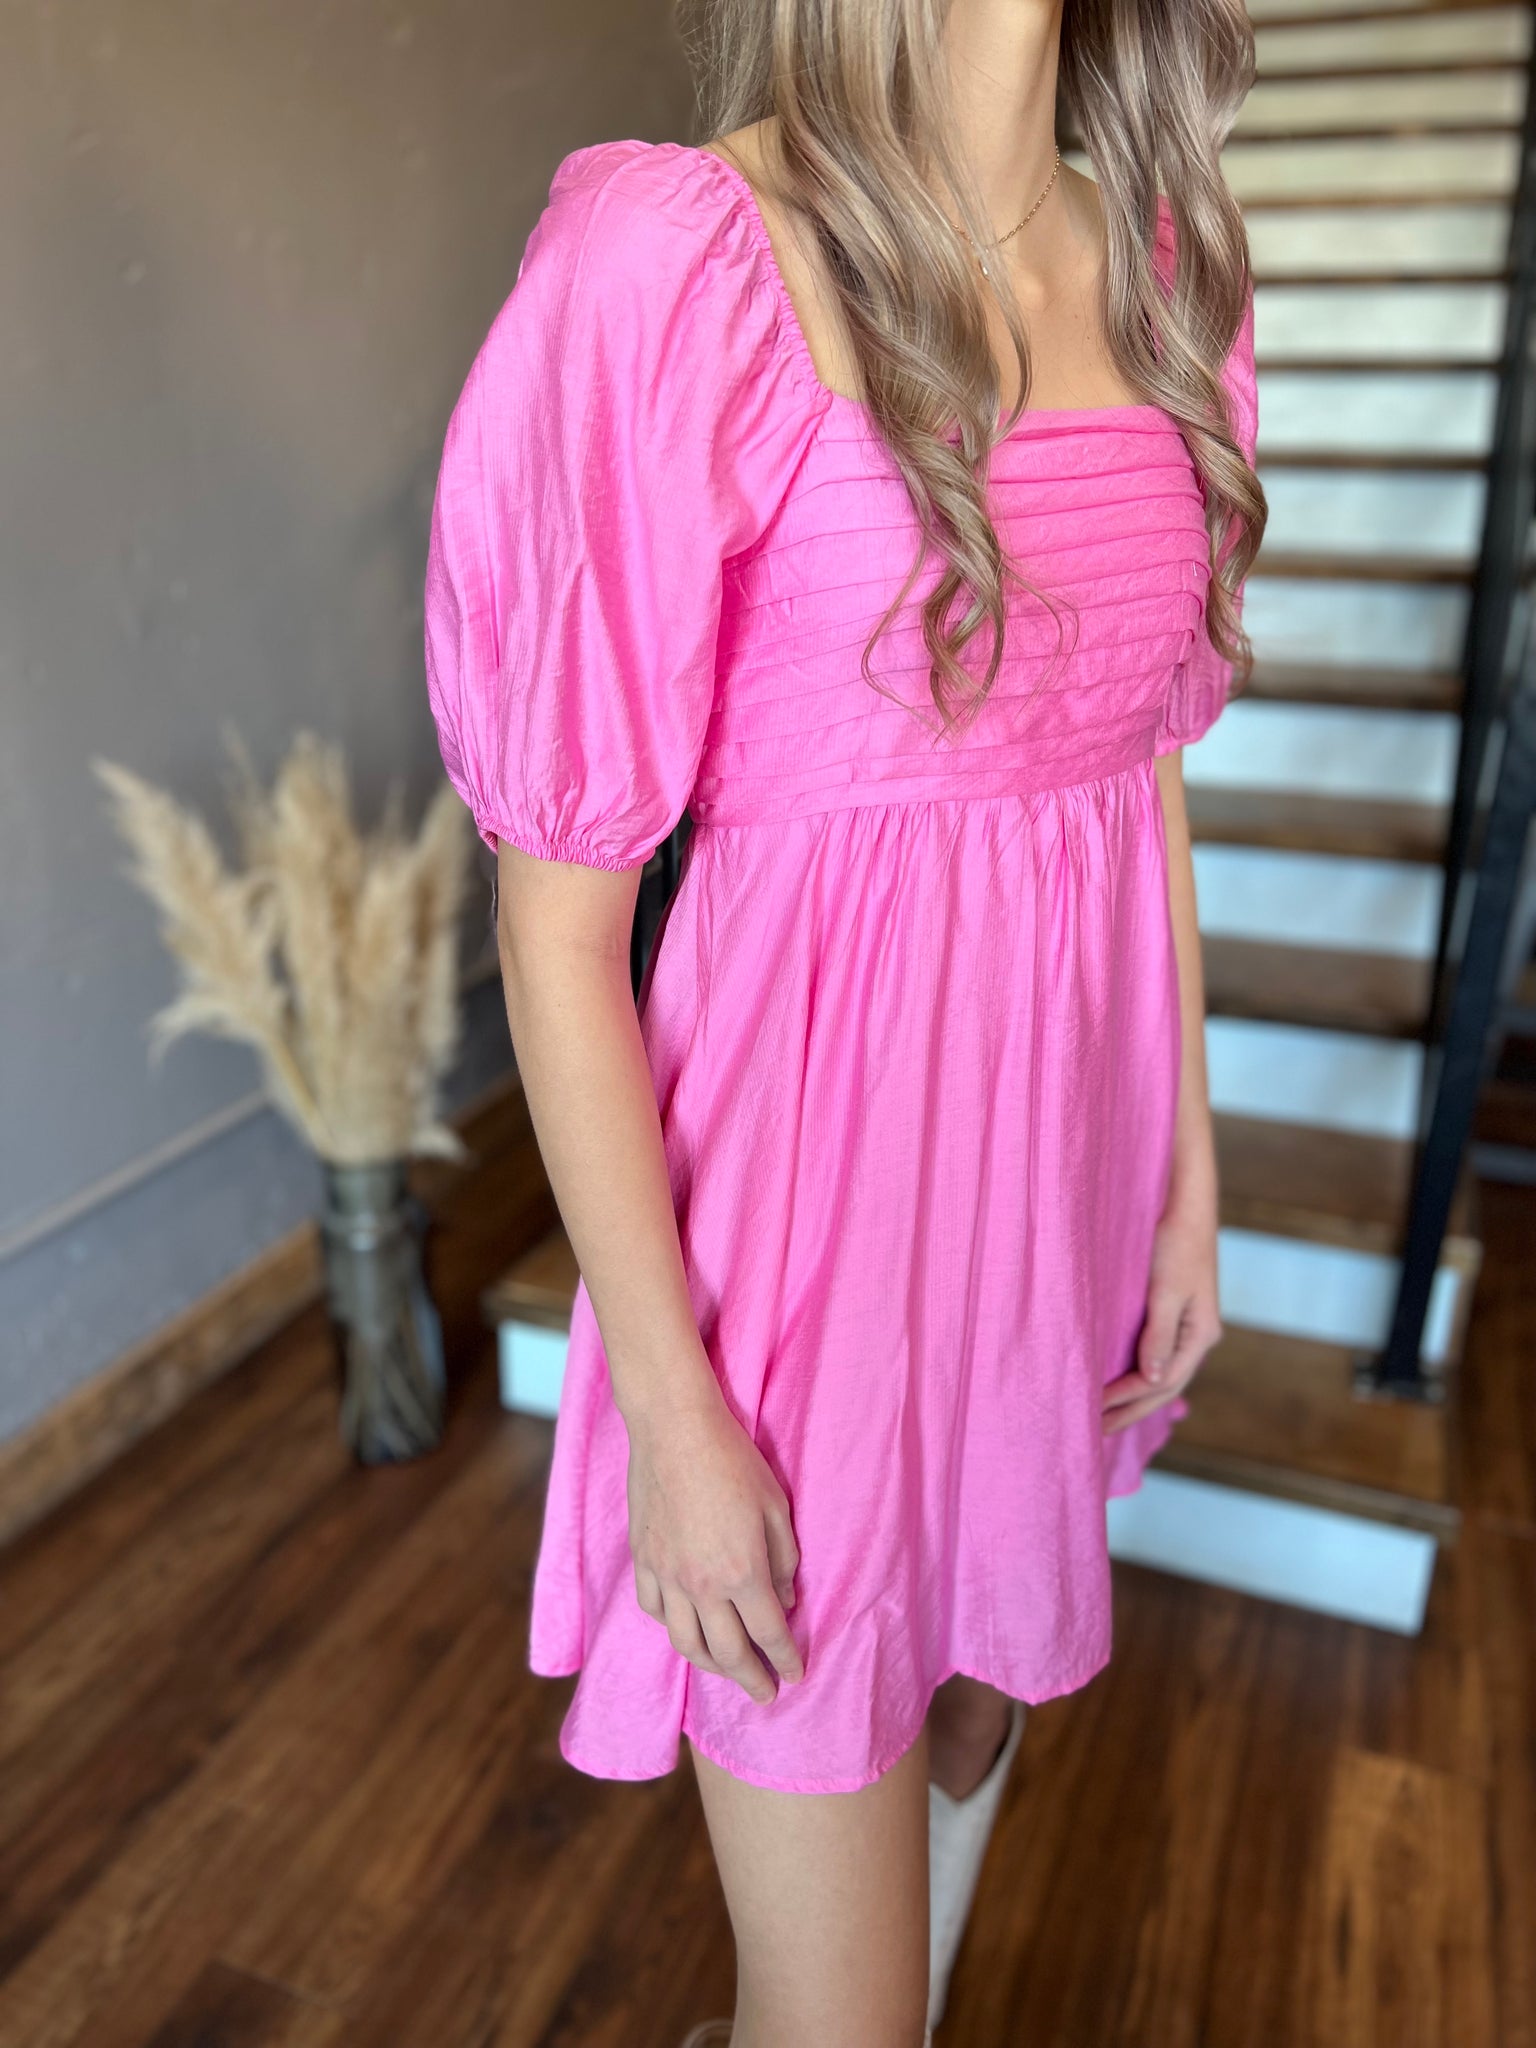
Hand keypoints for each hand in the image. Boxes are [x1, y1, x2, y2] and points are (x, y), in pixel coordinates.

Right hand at [625, 1378, 802, 1702]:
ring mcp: (667, 1575)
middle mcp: (702, 1584)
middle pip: (728, 1653)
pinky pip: (656, 1611)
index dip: (785, 1658)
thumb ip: (784, 1560)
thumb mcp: (775, 1506)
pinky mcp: (643, 1561)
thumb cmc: (732, 1460)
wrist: (674, 1428)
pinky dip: (674, 1628)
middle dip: (751, 1679)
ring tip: (727, 1671)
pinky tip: (687, 1627)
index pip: (769, 1633)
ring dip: (710, 1667)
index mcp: (743, 1571)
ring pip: (686, 1643)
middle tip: (765, 1694)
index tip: (795, 1674)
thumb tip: (784, 1601)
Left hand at [1103, 1182, 1221, 1436]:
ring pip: (1160, 1375)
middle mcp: (1197, 1336)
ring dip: (1133, 1398)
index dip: (1127, 1399)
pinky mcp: (1173, 1313)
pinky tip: (1118, 1382)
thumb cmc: (1176, 1241)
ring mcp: (1187, 1326)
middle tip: (1094, 1432)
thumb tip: (1155, 1380)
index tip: (1092, 1408)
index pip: (1161, 1382)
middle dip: (1130, 1411)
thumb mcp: (1167, 1289)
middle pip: (1164, 1387)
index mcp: (1201, 1335)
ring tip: (1103, 1418)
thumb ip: (1159, 1336)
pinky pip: (1154, 1355)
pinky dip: (1136, 1375)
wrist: (1185, 1202)